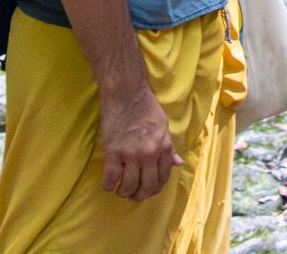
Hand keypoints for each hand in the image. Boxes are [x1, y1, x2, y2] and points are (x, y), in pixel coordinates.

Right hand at [100, 84, 181, 199]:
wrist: (126, 92)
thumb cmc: (146, 106)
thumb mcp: (164, 126)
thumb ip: (169, 147)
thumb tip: (178, 163)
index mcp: (164, 147)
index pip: (163, 177)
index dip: (155, 188)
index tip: (148, 189)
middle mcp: (149, 154)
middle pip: (146, 186)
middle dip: (140, 195)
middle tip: (133, 195)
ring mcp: (130, 154)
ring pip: (128, 186)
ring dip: (124, 192)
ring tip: (121, 190)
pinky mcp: (113, 152)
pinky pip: (111, 178)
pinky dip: (108, 185)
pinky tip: (108, 184)